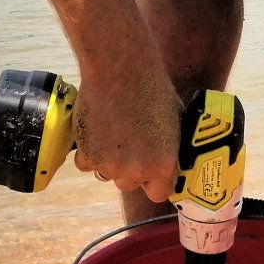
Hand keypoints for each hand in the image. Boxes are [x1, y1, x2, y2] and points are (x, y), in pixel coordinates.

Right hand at [71, 64, 181, 203]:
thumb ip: (172, 146)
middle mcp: (135, 171)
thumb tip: (173, 155)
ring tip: (114, 132)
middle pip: (131, 184)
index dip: (156, 181)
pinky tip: (97, 130)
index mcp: (162, 165)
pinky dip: (90, 152)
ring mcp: (108, 165)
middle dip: (131, 169)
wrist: (120, 70)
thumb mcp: (176, 120)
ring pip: (108, 174)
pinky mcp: (86, 154)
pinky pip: (87, 164)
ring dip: (110, 161)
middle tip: (131, 144)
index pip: (160, 193)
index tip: (153, 170)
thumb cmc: (152, 89)